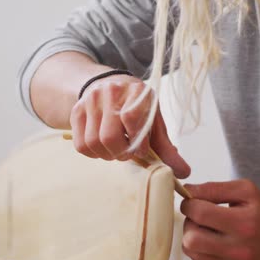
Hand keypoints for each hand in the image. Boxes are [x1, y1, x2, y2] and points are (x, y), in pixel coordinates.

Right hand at [69, 73, 190, 177]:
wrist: (112, 85)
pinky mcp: (76, 111)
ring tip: (117, 150)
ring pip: (93, 142)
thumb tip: (184, 173)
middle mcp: (111, 92)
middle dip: (121, 153)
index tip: (142, 151)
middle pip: (109, 136)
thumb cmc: (138, 108)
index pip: (132, 119)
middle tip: (128, 153)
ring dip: (107, 155)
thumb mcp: (154, 122)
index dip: (137, 143)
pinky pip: (80, 145)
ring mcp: (91, 100)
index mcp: (137, 92)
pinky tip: (104, 147)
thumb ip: (166, 148)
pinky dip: (93, 153)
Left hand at [180, 180, 259, 259]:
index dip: (189, 203)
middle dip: (189, 221)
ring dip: (192, 233)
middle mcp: (238, 250)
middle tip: (199, 214)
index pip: (200, 213)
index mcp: (245, 224)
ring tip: (207, 227)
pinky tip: (213, 241)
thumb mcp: (246, 190)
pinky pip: (196, 259)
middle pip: (191, 237)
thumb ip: (215, 188)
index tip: (193, 200)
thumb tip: (187, 191)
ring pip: (189, 249)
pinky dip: (199, 247)